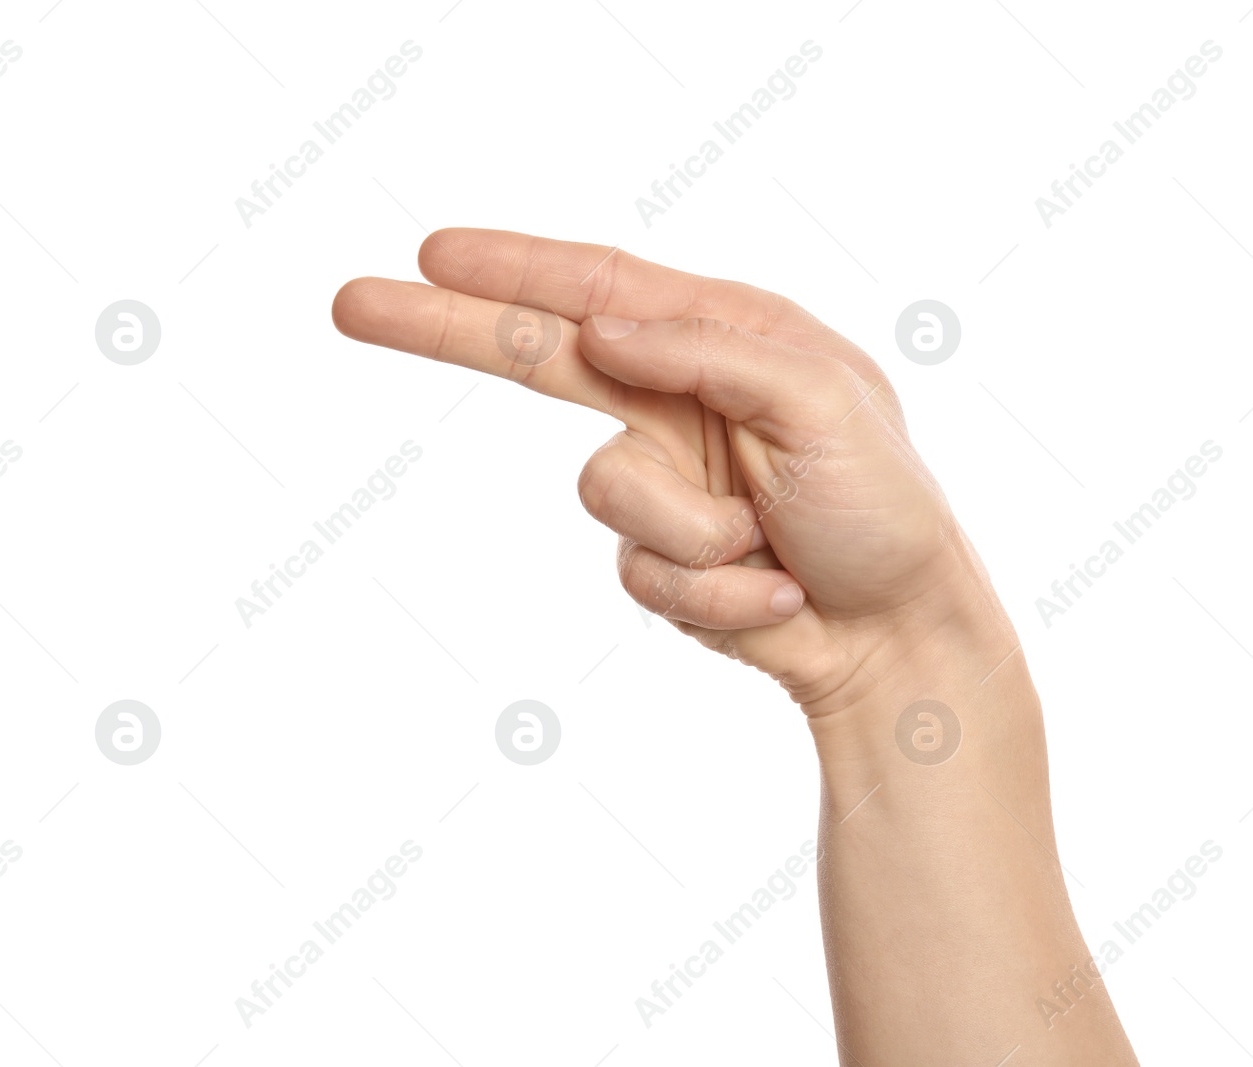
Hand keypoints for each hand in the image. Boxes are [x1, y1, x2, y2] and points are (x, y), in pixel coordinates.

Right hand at [332, 229, 1003, 711]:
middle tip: (353, 303)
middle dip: (450, 330)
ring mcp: (666, 483)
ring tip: (771, 547)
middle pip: (540, 356)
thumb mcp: (821, 405)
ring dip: (692, 535)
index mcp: (727, 339)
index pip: (601, 289)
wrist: (900, 636)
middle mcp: (683, 399)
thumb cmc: (883, 507)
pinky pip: (639, 573)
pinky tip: (773, 596)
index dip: (514, 270)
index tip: (433, 253)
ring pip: (605, 496)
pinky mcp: (660, 559)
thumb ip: (710, 352)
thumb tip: (602, 328)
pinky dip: (710, 590)